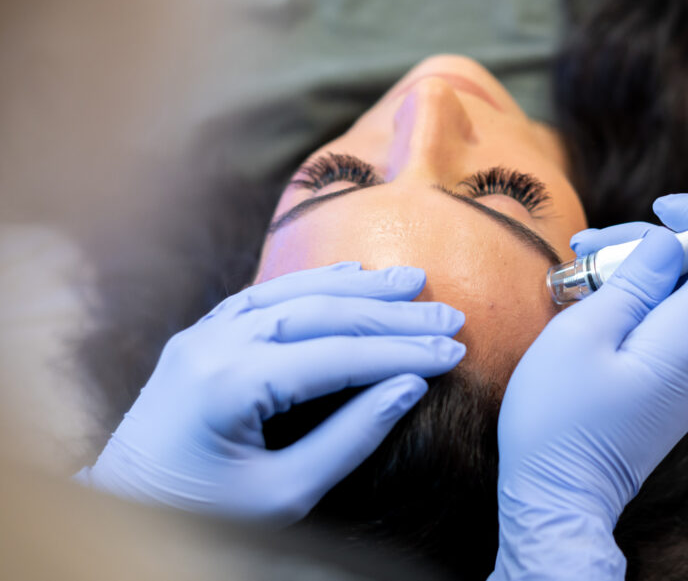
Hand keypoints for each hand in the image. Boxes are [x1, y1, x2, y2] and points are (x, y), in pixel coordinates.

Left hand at [75, 262, 465, 525]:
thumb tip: (409, 386)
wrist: (127, 513)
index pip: (338, 356)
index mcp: (232, 386)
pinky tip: (351, 276)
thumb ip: (350, 438)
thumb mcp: (283, 493)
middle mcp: (214, 345)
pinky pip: (264, 295)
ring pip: (294, 292)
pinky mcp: (200, 336)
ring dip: (359, 286)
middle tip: (448, 314)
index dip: (402, 351)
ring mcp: (203, 334)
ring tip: (412, 281)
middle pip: (321, 313)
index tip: (453, 351)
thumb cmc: (204, 516)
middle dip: (392, 313)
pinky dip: (313, 284)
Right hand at [490, 195, 687, 579]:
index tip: (661, 208)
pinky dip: (632, 308)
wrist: (558, 496)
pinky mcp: (674, 388)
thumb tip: (672, 241)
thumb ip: (636, 279)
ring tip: (574, 282)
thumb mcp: (584, 333)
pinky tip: (589, 313)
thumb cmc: (559, 418)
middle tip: (582, 251)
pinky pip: (666, 328)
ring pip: (678, 298)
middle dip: (647, 247)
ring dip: (631, 276)